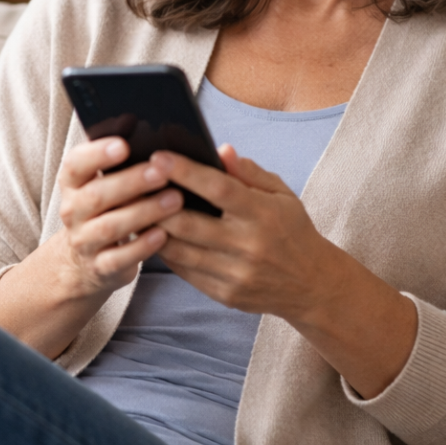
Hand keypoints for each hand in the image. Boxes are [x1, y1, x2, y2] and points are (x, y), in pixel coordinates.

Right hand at [0, 137, 178, 358]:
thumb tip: (143, 126)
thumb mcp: (103, 183)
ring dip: (143, 212)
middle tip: (161, 171)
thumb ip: (119, 161)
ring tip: (175, 199)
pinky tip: (163, 234)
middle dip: (130, 182)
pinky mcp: (101, 268)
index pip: (75, 165)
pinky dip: (142, 246)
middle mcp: (73, 212)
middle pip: (96, 196)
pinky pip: (119, 259)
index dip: (96, 154)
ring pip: (110, 227)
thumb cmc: (105, 210)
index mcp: (73, 184)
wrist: (83, 263)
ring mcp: (84, 242)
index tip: (124, 144)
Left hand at [149, 145, 330, 316]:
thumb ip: (249, 173)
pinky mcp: (224, 295)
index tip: (158, 157)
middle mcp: (247, 246)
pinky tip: (155, 235)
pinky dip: (166, 252)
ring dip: (153, 229)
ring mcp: (234, 274)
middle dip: (156, 203)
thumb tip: (220, 150)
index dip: (185, 172)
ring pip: (179, 250)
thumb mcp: (281, 195)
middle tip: (133, 184)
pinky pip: (184, 271)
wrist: (312, 285)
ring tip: (135, 209)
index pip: (218, 189)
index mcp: (262, 214)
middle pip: (188, 224)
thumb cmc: (292, 231)